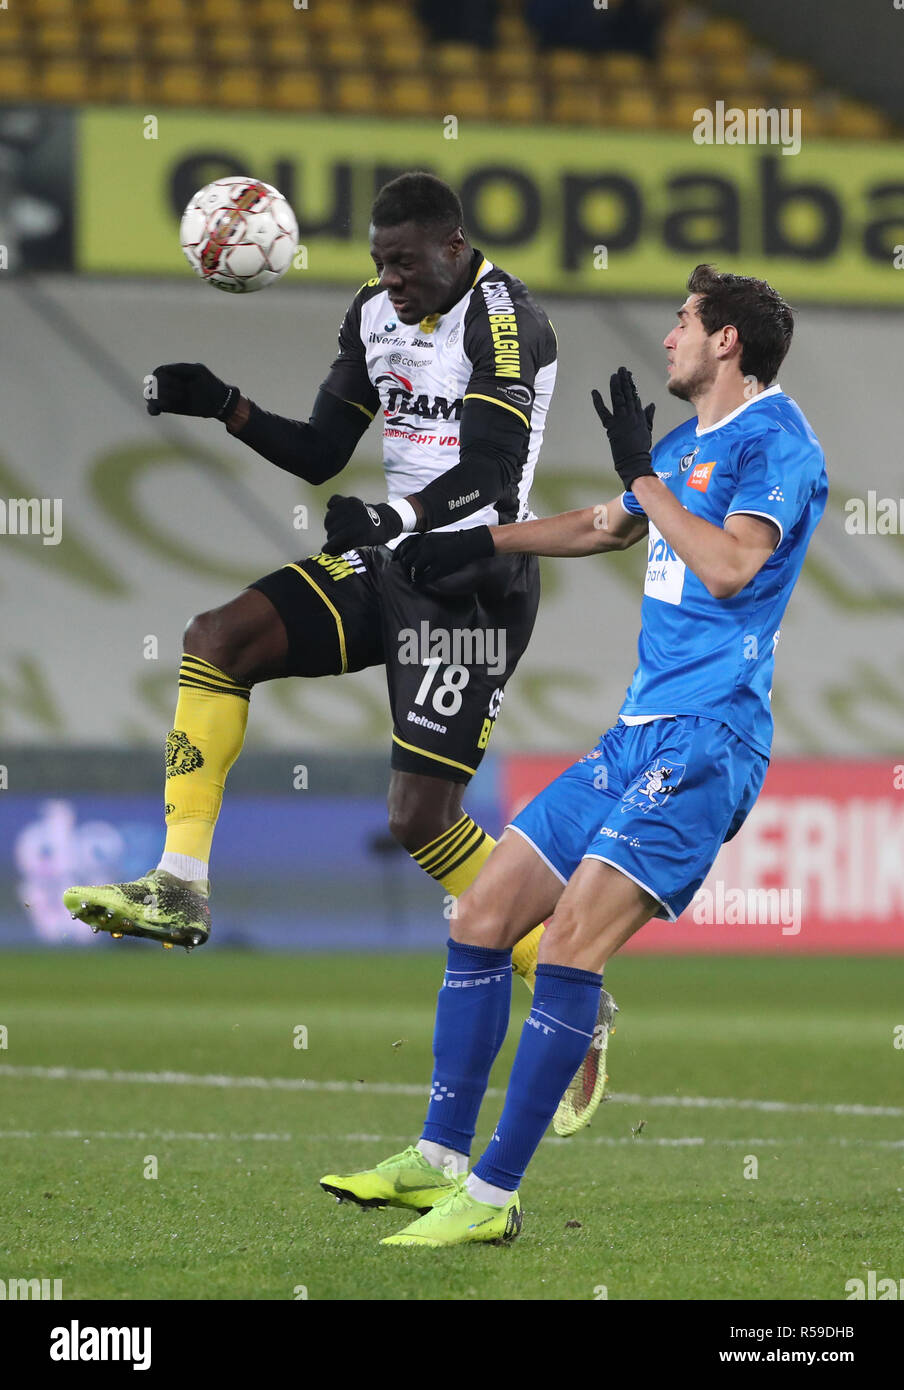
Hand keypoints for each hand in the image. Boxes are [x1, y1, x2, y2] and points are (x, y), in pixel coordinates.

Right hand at [146, 362, 238, 418]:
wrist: (219, 402)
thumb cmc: (210, 384)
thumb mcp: (199, 371)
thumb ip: (182, 368)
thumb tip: (163, 370)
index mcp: (175, 372)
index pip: (158, 372)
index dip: (161, 378)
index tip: (176, 383)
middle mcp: (169, 383)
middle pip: (153, 384)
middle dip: (166, 389)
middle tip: (183, 393)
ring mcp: (169, 395)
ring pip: (151, 395)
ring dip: (161, 398)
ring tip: (179, 400)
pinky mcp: (170, 408)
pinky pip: (154, 408)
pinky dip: (152, 409)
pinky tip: (156, 412)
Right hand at [323, 495, 402, 553]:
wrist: (385, 521)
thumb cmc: (373, 536)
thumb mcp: (362, 544)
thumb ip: (344, 546)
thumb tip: (327, 550)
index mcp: (359, 532)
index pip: (336, 540)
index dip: (330, 546)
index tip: (326, 549)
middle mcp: (354, 518)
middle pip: (331, 530)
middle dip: (332, 537)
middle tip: (337, 539)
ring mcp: (351, 507)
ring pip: (329, 517)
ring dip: (330, 524)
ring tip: (338, 528)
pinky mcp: (350, 499)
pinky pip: (333, 501)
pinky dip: (332, 506)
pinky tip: (335, 511)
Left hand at [394, 527, 494, 585]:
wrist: (469, 543)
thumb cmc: (452, 541)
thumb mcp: (435, 537)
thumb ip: (422, 542)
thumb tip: (409, 551)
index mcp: (424, 537)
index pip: (404, 545)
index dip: (397, 554)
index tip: (395, 560)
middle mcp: (426, 546)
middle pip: (406, 559)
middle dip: (404, 568)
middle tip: (406, 573)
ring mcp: (432, 557)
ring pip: (413, 569)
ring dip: (411, 576)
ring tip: (412, 580)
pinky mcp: (440, 567)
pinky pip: (424, 578)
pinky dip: (418, 584)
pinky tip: (417, 586)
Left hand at [591, 367, 656, 490]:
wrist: (635, 460)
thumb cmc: (641, 448)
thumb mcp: (648, 430)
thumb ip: (649, 416)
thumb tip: (651, 404)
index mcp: (639, 416)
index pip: (634, 397)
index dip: (631, 386)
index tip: (628, 376)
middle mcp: (631, 415)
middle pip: (627, 394)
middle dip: (624, 381)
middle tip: (621, 369)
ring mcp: (621, 420)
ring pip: (618, 399)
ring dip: (616, 386)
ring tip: (614, 375)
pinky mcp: (612, 426)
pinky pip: (603, 412)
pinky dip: (598, 402)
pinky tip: (594, 392)